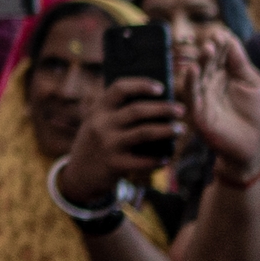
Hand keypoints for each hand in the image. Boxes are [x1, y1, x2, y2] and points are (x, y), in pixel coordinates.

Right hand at [57, 79, 180, 207]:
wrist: (78, 175)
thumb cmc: (96, 144)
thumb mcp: (97, 123)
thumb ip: (116, 112)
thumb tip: (156, 103)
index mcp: (98, 110)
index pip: (119, 88)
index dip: (141, 85)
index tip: (161, 88)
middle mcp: (102, 125)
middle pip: (137, 110)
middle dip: (163, 108)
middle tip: (180, 110)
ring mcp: (108, 145)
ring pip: (145, 133)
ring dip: (166, 130)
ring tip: (180, 129)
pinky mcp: (115, 165)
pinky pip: (143, 161)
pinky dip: (158, 159)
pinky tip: (166, 157)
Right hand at [182, 33, 259, 179]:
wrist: (252, 145)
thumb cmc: (255, 114)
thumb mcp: (253, 83)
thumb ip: (240, 63)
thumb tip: (230, 37)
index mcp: (224, 74)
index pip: (219, 54)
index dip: (220, 44)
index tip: (222, 33)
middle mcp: (210, 82)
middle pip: (207, 62)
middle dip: (210, 50)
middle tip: (213, 40)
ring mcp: (203, 97)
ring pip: (197, 75)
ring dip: (201, 62)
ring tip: (206, 49)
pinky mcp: (198, 112)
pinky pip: (191, 95)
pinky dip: (190, 81)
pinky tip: (193, 69)